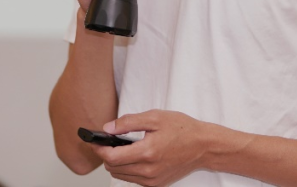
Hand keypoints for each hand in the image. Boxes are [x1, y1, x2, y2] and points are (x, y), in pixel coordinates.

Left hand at [92, 110, 209, 186]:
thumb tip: (107, 128)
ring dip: (116, 163)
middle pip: (113, 169)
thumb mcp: (155, 117)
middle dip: (106, 155)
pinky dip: (128, 169)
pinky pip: (133, 179)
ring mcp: (152, 180)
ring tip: (120, 148)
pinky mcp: (156, 185)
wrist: (203, 145)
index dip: (99, 149)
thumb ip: (128, 122)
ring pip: (121, 176)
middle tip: (106, 142)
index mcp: (147, 152)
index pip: (112, 158)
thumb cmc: (182, 128)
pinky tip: (134, 156)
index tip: (94, 141)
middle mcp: (149, 171)